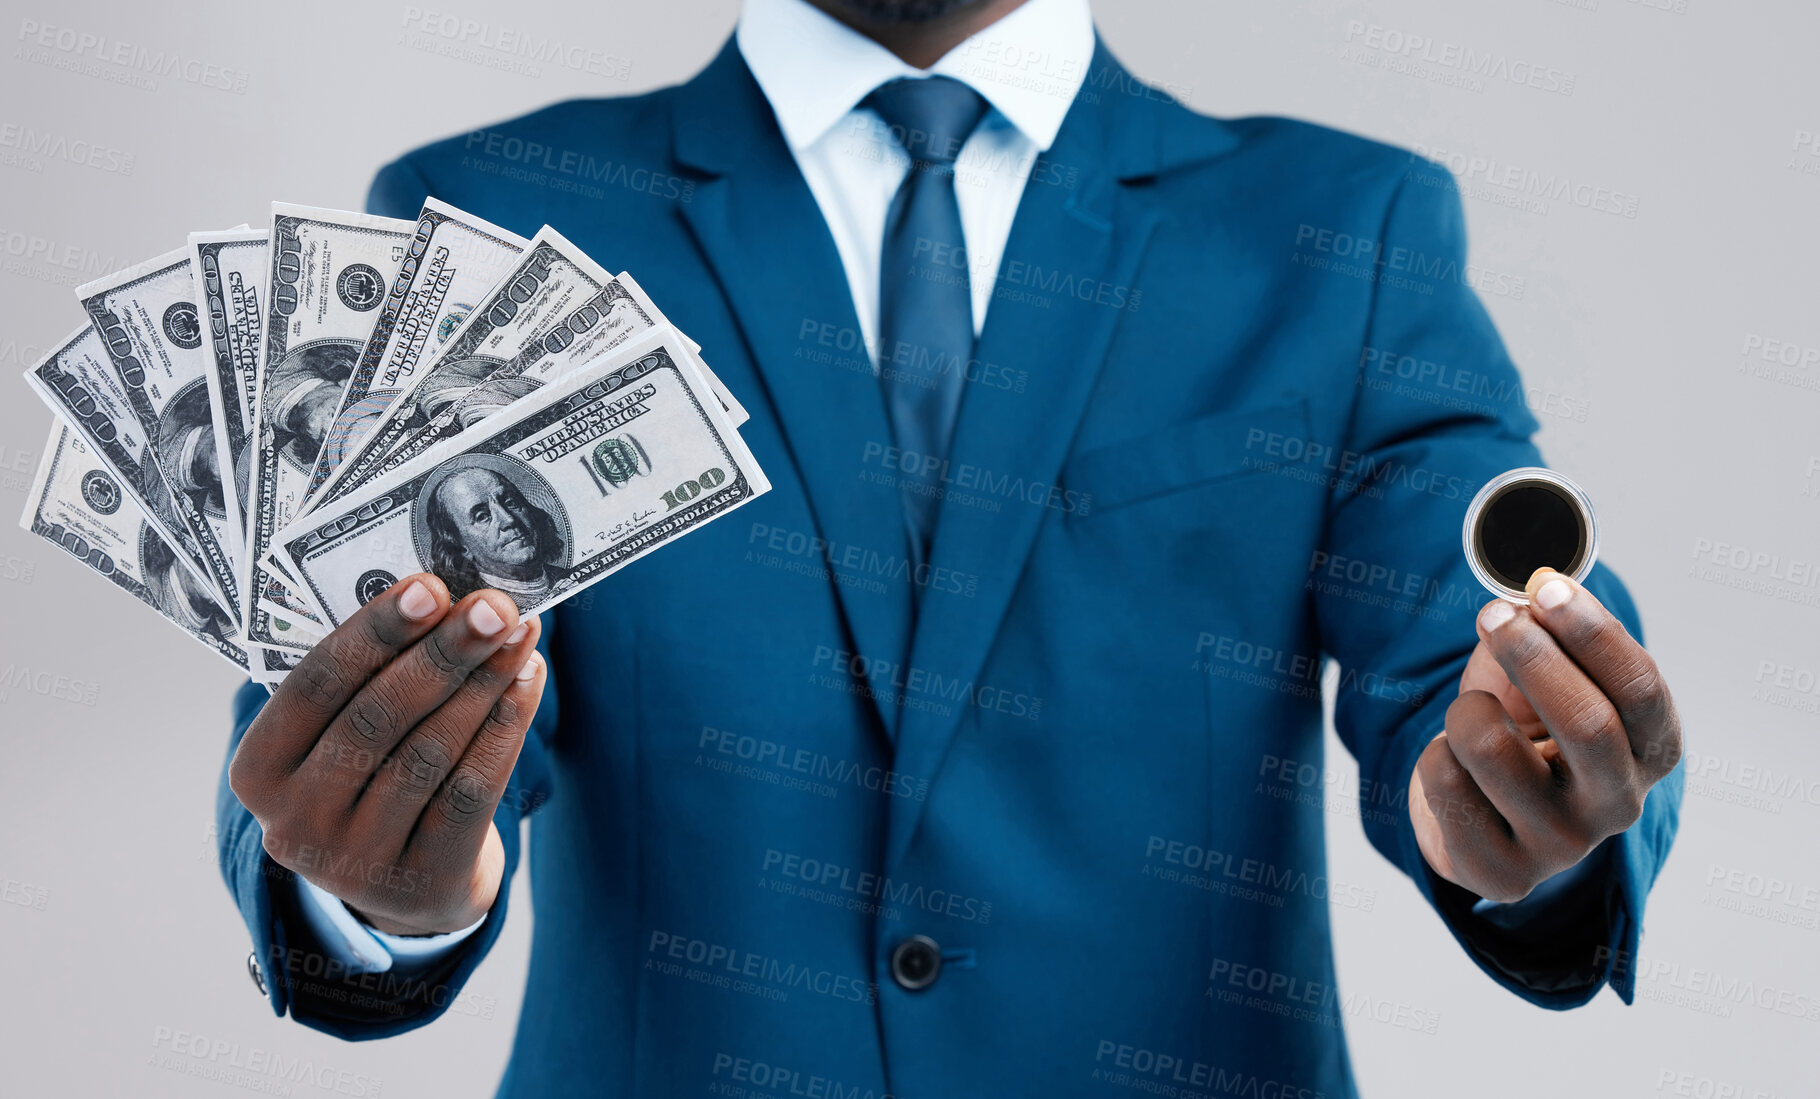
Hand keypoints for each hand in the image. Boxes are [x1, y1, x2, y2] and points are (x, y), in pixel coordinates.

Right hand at [228, 574, 544, 934]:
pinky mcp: (420, 882)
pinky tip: (527, 683)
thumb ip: (370, 675)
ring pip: (430, 753)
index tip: (430, 587)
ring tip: (521, 635)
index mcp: (258, 770)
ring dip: (484, 684)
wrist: (408, 882)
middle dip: (443, 653)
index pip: (315, 686)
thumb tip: (450, 598)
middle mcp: (295, 822)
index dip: (375, 633)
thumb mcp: (341, 734)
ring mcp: (356, 861)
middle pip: (378, 718)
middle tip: (494, 605)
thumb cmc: (372, 775)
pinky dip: (504, 729)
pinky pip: (471, 792)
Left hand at [1409, 568, 1680, 903]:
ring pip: (1493, 749)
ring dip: (1467, 708)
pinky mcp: (1504, 874)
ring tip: (1470, 712)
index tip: (1546, 587)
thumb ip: (1544, 633)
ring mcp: (1563, 846)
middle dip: (1532, 657)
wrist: (1476, 812)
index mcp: (1651, 750)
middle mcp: (1619, 805)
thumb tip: (1526, 589)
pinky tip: (1452, 763)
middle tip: (1492, 615)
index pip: (1640, 690)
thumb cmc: (1520, 729)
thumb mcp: (1542, 677)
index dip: (1592, 633)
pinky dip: (1435, 754)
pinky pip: (1446, 784)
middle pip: (1587, 724)